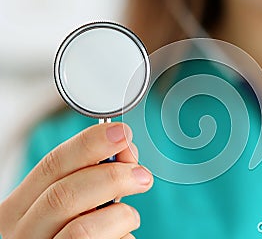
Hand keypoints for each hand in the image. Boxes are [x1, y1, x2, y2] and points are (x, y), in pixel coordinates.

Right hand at [0, 123, 152, 238]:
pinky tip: (121, 236)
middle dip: (111, 178)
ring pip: (83, 230)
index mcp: (20, 208)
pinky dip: (124, 237)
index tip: (120, 133)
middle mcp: (25, 233)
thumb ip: (93, 174)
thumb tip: (125, 149)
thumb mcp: (76, 200)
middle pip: (64, 196)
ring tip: (130, 216)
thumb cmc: (75, 229)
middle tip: (142, 175)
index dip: (88, 144)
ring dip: (120, 215)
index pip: (51, 165)